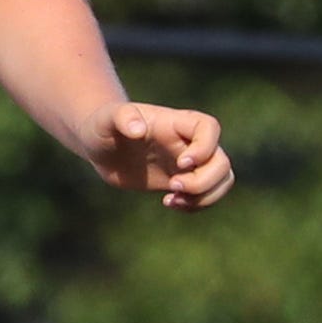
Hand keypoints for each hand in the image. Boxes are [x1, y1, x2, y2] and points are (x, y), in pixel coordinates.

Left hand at [78, 99, 234, 209]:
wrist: (99, 145)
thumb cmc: (103, 125)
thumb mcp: (107, 118)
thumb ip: (122, 118)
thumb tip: (137, 129)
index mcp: (175, 123)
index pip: (209, 127)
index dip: (205, 147)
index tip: (182, 163)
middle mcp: (187, 143)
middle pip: (221, 161)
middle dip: (203, 180)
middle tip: (172, 186)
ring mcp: (186, 163)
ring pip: (222, 179)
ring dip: (205, 196)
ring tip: (172, 200)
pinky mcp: (179, 180)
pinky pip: (206, 194)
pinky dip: (196, 204)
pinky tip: (169, 203)